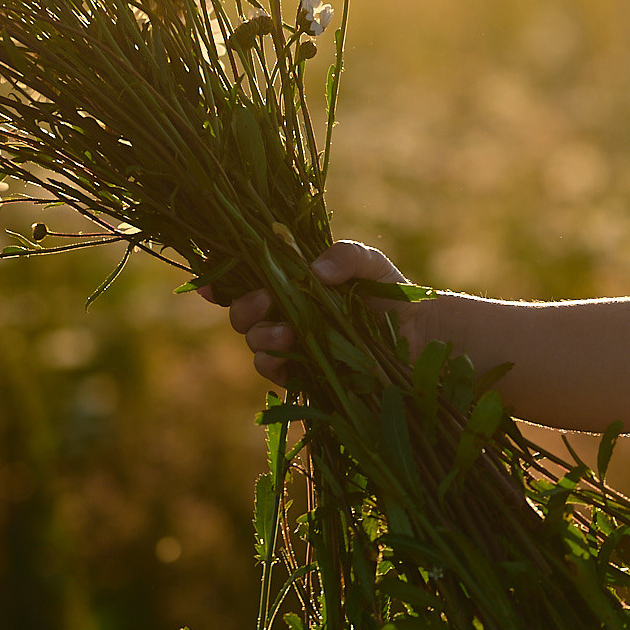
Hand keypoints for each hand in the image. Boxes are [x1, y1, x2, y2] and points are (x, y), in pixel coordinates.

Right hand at [197, 239, 412, 387]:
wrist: (420, 334)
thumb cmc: (390, 292)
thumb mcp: (370, 262)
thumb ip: (345, 255)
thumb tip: (314, 272)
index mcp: (290, 281)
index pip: (243, 278)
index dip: (219, 278)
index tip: (209, 280)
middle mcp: (283, 313)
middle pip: (241, 313)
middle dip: (244, 307)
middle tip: (265, 300)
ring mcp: (292, 345)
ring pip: (254, 342)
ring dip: (260, 335)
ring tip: (287, 331)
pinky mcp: (304, 374)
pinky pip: (274, 371)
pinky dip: (273, 361)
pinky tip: (288, 351)